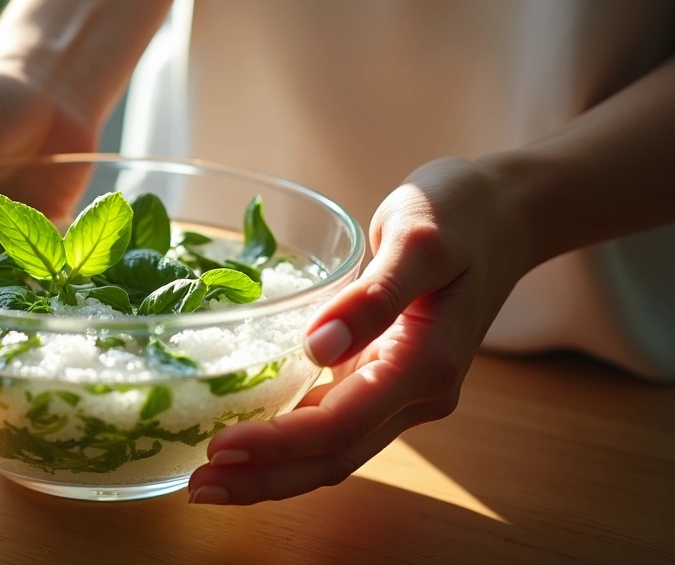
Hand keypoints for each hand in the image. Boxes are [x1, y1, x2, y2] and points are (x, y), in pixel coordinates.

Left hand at [188, 157, 534, 503]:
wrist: (504, 213)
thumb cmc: (459, 213)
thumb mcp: (419, 238)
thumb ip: (374, 295)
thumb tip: (318, 345)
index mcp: (428, 364)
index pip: (341, 424)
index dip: (278, 443)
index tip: (219, 447)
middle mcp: (417, 395)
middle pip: (334, 457)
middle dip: (264, 478)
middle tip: (197, 489)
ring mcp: (403, 394)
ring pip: (333, 453)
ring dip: (272, 472)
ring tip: (208, 481)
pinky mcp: (386, 381)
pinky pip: (334, 428)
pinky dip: (289, 445)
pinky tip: (248, 446)